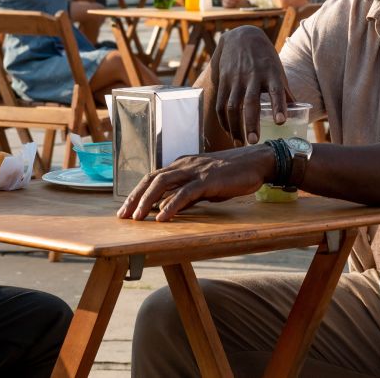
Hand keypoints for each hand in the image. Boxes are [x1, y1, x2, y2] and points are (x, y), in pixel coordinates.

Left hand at [117, 146, 274, 221]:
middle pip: (152, 179)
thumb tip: (169, 208)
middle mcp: (184, 164)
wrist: (256, 162)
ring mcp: (196, 170)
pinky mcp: (208, 180)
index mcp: (182, 164)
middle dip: (135, 198)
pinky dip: (171, 205)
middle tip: (123, 216)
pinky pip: (185, 192)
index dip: (137, 192)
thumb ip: (187, 193)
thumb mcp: (204, 184)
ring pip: (163, 183)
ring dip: (147, 201)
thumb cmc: (231, 174)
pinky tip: (162, 217)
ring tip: (137, 218)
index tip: (126, 210)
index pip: (153, 177)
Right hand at [210, 25, 290, 144]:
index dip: (278, 106)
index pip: (276, 90)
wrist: (241, 37)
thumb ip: (285, 92)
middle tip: (253, 142)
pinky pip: (221, 104)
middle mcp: (252, 76)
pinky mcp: (223, 81)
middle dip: (251, 123)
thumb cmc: (264, 59)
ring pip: (232, 106)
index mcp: (271, 73)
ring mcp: (236, 79)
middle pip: (250, 102)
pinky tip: (230, 132)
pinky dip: (224, 121)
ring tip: (240, 143)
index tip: (280, 122)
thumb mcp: (278, 70)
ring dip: (235, 127)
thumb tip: (298, 113)